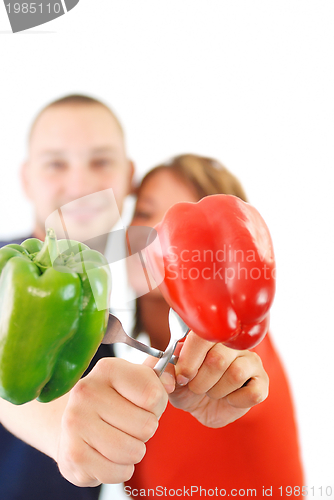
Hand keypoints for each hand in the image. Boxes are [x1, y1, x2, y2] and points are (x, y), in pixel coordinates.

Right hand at [56, 358, 167, 486]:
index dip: (157, 406)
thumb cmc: (112, 400)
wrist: (74, 422)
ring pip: (133, 451)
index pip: (153, 396)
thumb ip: (159, 378)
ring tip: (120, 439)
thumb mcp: (136, 381)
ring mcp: (76, 422)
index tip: (144, 405)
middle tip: (130, 425)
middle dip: (146, 431)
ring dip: (134, 451)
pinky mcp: (73, 454)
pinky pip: (117, 472)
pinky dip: (120, 470)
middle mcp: (87, 391)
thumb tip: (170, 381)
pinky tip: (108, 455)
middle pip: (146, 426)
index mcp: (108, 369)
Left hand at [166, 331, 268, 427]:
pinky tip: (229, 399)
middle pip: (219, 358)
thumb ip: (164, 367)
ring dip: (217, 390)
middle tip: (197, 387)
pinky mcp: (261, 382)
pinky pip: (253, 392)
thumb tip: (170, 369)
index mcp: (210, 335)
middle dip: (201, 381)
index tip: (182, 377)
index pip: (202, 337)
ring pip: (236, 373)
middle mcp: (233, 342)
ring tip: (213, 391)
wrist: (200, 407)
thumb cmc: (186, 385)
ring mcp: (250, 360)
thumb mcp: (170, 377)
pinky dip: (236, 401)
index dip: (190, 361)